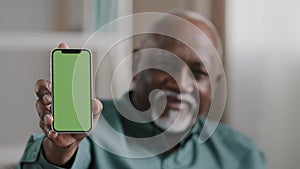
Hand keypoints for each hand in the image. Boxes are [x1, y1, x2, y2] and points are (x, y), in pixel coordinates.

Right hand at [35, 43, 101, 164]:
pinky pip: (43, 124)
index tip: (62, 46)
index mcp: (65, 90)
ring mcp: (47, 110)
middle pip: (42, 87)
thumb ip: (95, 107)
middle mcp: (53, 97)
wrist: (74, 138)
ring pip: (40, 106)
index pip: (58, 73)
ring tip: (52, 117)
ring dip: (45, 111)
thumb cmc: (82, 121)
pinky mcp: (45, 125)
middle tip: (51, 95)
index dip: (59, 60)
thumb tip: (94, 102)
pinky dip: (49, 128)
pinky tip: (54, 131)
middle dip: (44, 89)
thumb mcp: (93, 113)